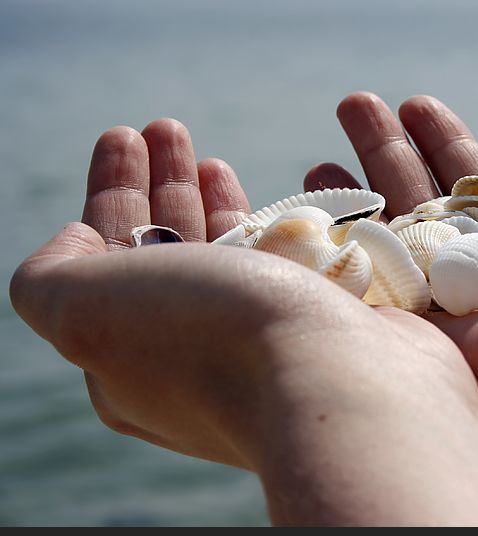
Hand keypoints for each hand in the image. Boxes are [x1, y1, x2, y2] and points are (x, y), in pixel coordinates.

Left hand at [10, 119, 477, 524]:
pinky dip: (280, 224)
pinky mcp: (324, 331)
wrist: (345, 384)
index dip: (110, 195)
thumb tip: (76, 243)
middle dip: (160, 186)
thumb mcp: (90, 310)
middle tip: (165, 128)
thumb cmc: (213, 340)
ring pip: (230, 258)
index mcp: (133, 359)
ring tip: (208, 156)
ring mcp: (267, 346)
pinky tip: (279, 200)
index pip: (107, 261)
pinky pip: (291, 265)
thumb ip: (50, 279)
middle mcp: (197, 356)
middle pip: (168, 253)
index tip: (123, 138)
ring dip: (213, 200)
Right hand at [321, 94, 477, 525]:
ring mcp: (452, 308)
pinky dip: (340, 244)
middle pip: (427, 202)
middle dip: (387, 154)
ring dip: (355, 191)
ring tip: (316, 155)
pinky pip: (372, 282)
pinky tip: (305, 203)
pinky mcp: (421, 334)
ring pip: (392, 238)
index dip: (445, 146)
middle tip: (351, 106)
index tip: (413, 107)